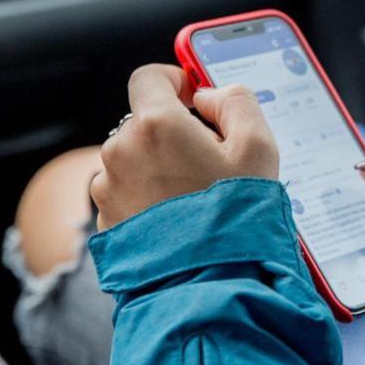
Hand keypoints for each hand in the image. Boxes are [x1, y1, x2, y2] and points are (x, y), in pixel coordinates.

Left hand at [91, 64, 278, 230]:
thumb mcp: (258, 147)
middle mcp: (121, 151)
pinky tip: (178, 219)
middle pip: (144, 122)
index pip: (149, 77)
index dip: (173, 80)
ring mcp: (108, 189)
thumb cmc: (234, 218)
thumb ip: (236, 101)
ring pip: (134, 160)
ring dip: (158, 167)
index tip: (191, 95)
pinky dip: (148, 198)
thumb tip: (209, 96)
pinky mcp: (106, 220)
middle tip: (209, 161)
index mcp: (155, 124)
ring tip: (194, 198)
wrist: (207, 287)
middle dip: (173, 133)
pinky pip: (127, 193)